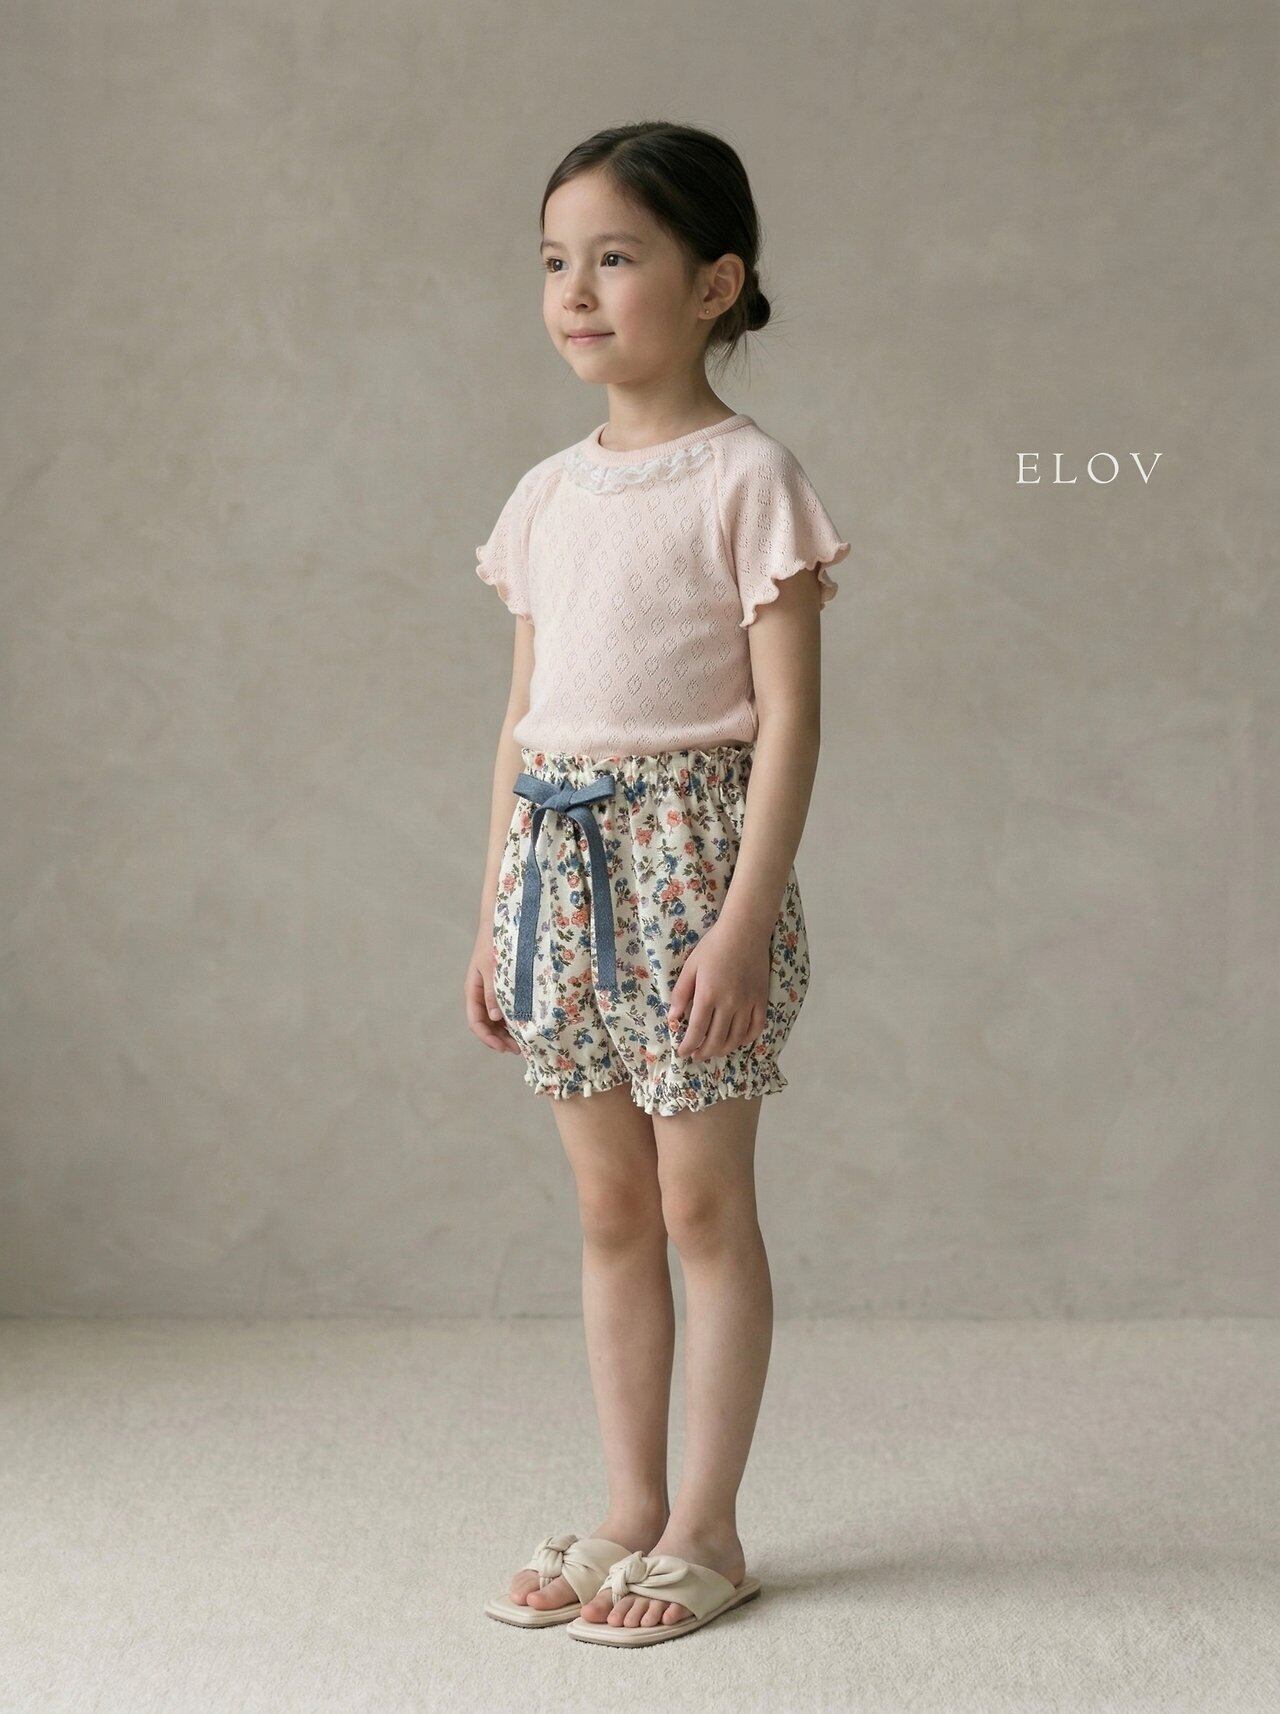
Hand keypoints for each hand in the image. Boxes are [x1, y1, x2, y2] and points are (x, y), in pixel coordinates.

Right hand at [464, 924, 521, 1053]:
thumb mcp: (493, 967)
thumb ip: (494, 992)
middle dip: (500, 1039)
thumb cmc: (494, 942)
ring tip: (524, 1042)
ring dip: (507, 1031)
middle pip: (486, 1024)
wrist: (501, 920)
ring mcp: (491, 990)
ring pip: (496, 1018)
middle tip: (519, 1050)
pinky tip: (525, 1024)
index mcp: (473, 990)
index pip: (475, 1021)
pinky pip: (505, 1007)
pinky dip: (512, 1018)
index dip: (487, 1038)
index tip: (503, 1048)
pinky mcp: (503, 985)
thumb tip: (495, 1018)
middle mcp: (481, 993)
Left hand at [666, 916, 770, 1060]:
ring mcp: (748, 1004)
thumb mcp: (690, 968)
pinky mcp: (761, 1000)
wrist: (744, 932)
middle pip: (716, 1040)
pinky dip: (745, 1040)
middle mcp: (729, 1004)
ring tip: (713, 1051)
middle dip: (703, 1053)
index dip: (688, 1046)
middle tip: (695, 1056)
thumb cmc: (713, 947)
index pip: (696, 1031)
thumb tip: (672, 1019)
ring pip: (736, 1039)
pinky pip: (756, 1028)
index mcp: (708, 996)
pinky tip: (736, 1041)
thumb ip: (680, 995)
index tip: (682, 1052)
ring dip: (723, 1050)